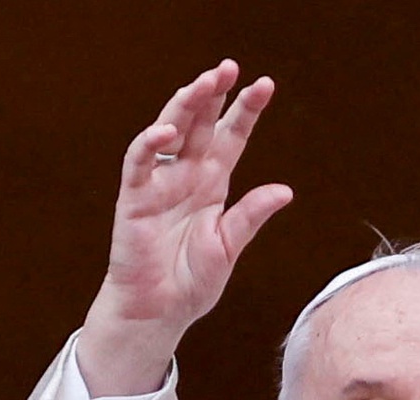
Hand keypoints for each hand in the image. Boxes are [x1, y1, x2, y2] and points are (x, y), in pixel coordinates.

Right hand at [78, 61, 292, 395]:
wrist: (160, 312)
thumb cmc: (192, 281)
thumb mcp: (228, 246)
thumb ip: (251, 217)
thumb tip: (284, 190)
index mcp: (213, 184)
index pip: (231, 138)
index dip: (246, 112)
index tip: (265, 85)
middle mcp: (186, 176)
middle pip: (201, 124)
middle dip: (214, 95)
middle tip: (229, 67)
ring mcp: (160, 183)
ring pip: (171, 132)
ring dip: (185, 106)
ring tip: (203, 83)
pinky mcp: (135, 198)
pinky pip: (140, 162)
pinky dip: (151, 143)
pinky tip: (168, 131)